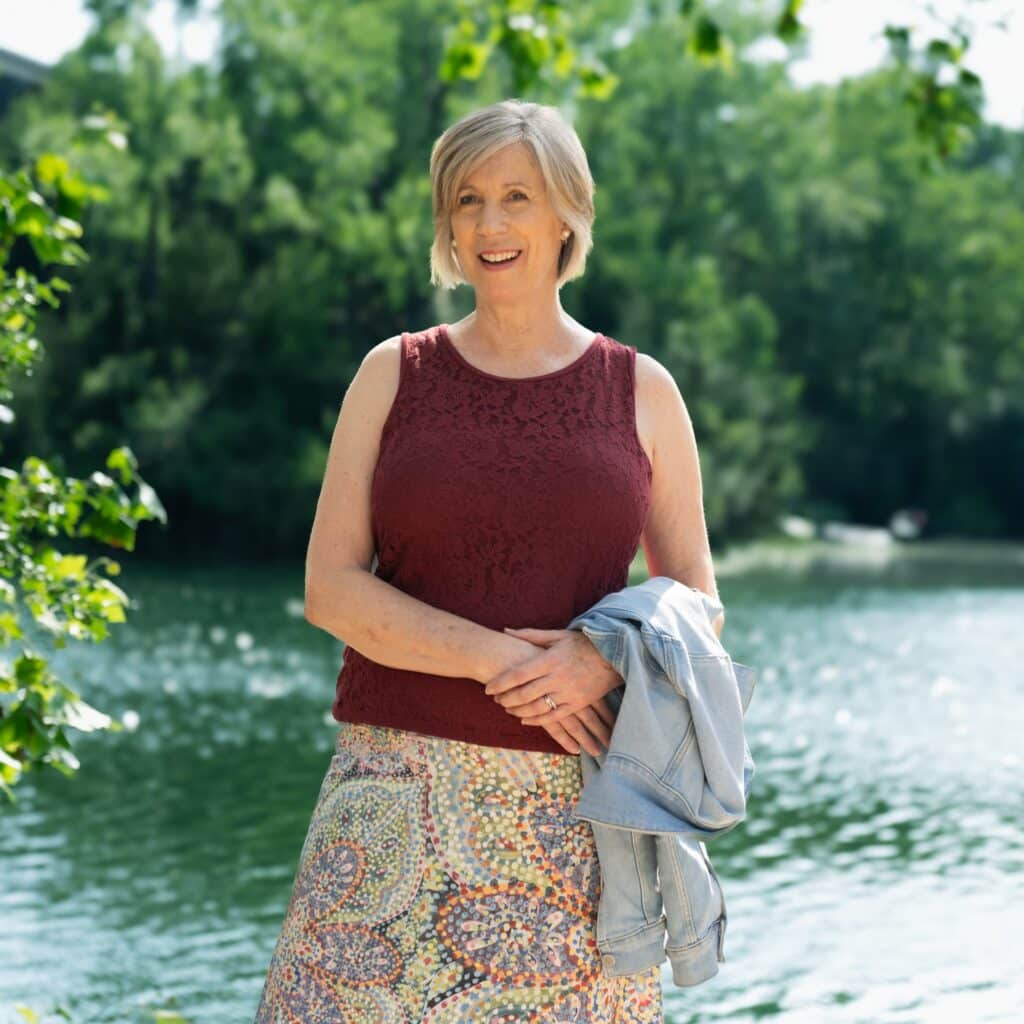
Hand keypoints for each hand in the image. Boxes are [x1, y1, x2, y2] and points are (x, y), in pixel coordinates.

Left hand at [484, 626, 621, 755]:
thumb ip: (531, 635)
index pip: (519, 674)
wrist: (615, 656)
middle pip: (524, 694)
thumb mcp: (558, 635)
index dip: (501, 683)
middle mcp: (558, 678)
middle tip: (495, 700)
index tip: (488, 688)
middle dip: (506, 699)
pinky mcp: (578, 704)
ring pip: (537, 708)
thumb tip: (506, 630)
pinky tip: (525, 720)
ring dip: (518, 710)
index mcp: (551, 659)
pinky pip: (553, 717)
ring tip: (507, 708)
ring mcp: (568, 693)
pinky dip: (537, 721)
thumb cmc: (583, 643)